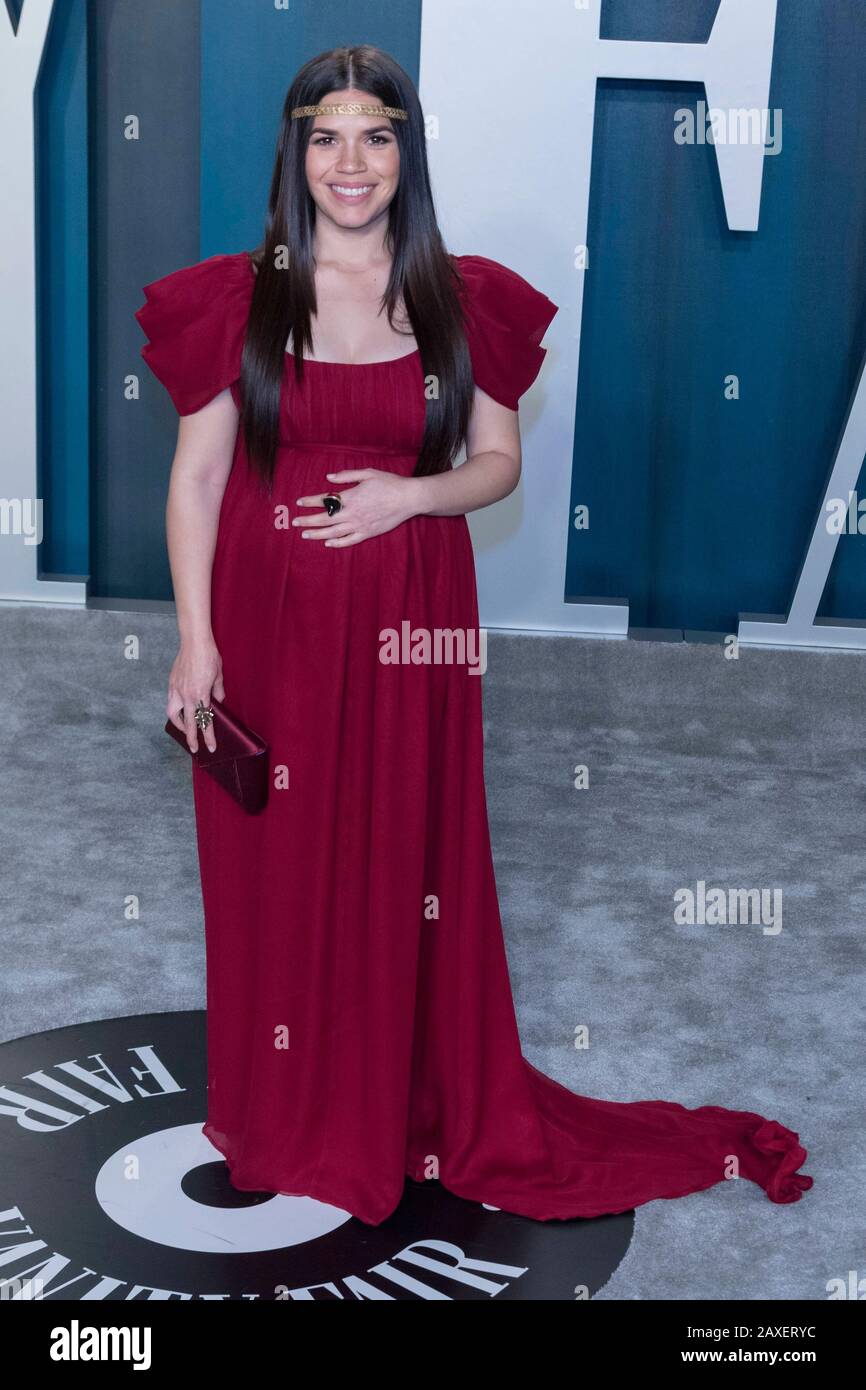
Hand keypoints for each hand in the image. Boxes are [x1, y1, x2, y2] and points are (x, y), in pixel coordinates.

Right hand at [167, 638, 224, 752]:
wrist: (194, 641)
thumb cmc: (209, 656)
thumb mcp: (219, 676)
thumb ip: (218, 692)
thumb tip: (218, 702)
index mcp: (200, 695)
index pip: (205, 721)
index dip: (208, 736)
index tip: (210, 747)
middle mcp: (186, 695)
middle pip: (188, 724)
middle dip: (191, 738)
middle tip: (195, 748)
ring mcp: (176, 689)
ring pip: (173, 714)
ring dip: (179, 725)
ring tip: (185, 729)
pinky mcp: (171, 683)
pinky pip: (171, 702)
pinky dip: (175, 710)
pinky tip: (180, 710)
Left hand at [292, 469, 422, 547]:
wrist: (408, 499)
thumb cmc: (389, 483)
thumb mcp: (368, 473)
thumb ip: (347, 475)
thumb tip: (329, 478)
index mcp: (351, 497)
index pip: (325, 500)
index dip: (310, 501)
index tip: (299, 503)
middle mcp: (353, 513)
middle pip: (325, 519)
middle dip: (308, 521)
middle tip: (295, 523)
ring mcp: (360, 525)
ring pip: (334, 532)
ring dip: (317, 534)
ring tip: (305, 535)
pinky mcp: (368, 533)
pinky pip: (349, 540)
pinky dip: (337, 543)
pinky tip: (328, 543)